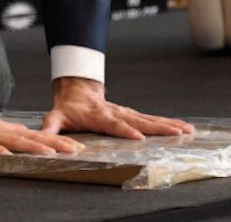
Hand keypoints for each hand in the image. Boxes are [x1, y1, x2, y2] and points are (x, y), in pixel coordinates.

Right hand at [0, 99, 85, 155]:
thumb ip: (10, 135)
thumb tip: (30, 139)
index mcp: (6, 130)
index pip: (36, 135)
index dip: (56, 140)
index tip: (77, 146)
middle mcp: (1, 131)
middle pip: (31, 137)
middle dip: (54, 143)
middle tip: (75, 149)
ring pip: (13, 141)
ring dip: (32, 147)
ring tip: (50, 153)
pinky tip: (8, 157)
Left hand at [42, 77, 194, 139]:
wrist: (77, 91)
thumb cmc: (67, 109)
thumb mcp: (55, 118)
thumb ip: (50, 129)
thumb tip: (43, 140)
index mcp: (98, 116)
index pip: (113, 124)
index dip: (124, 131)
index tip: (139, 138)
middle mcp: (116, 113)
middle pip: (138, 121)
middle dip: (157, 128)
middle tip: (177, 134)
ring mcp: (126, 113)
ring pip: (149, 119)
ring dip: (169, 125)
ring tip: (187, 131)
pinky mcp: (133, 114)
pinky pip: (153, 119)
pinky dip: (170, 123)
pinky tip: (185, 129)